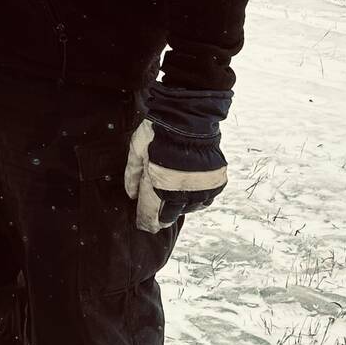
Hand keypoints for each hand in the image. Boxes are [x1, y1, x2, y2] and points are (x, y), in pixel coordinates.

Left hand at [125, 114, 227, 233]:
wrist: (190, 118)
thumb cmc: (159, 131)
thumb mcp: (137, 149)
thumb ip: (132, 173)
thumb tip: (130, 194)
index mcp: (158, 185)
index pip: (150, 212)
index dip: (145, 221)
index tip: (144, 226)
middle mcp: (180, 191)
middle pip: (170, 215)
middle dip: (162, 219)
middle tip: (158, 220)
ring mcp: (200, 187)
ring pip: (189, 209)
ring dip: (180, 208)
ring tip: (175, 203)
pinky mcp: (215, 181)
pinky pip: (207, 200)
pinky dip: (199, 200)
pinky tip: (192, 195)